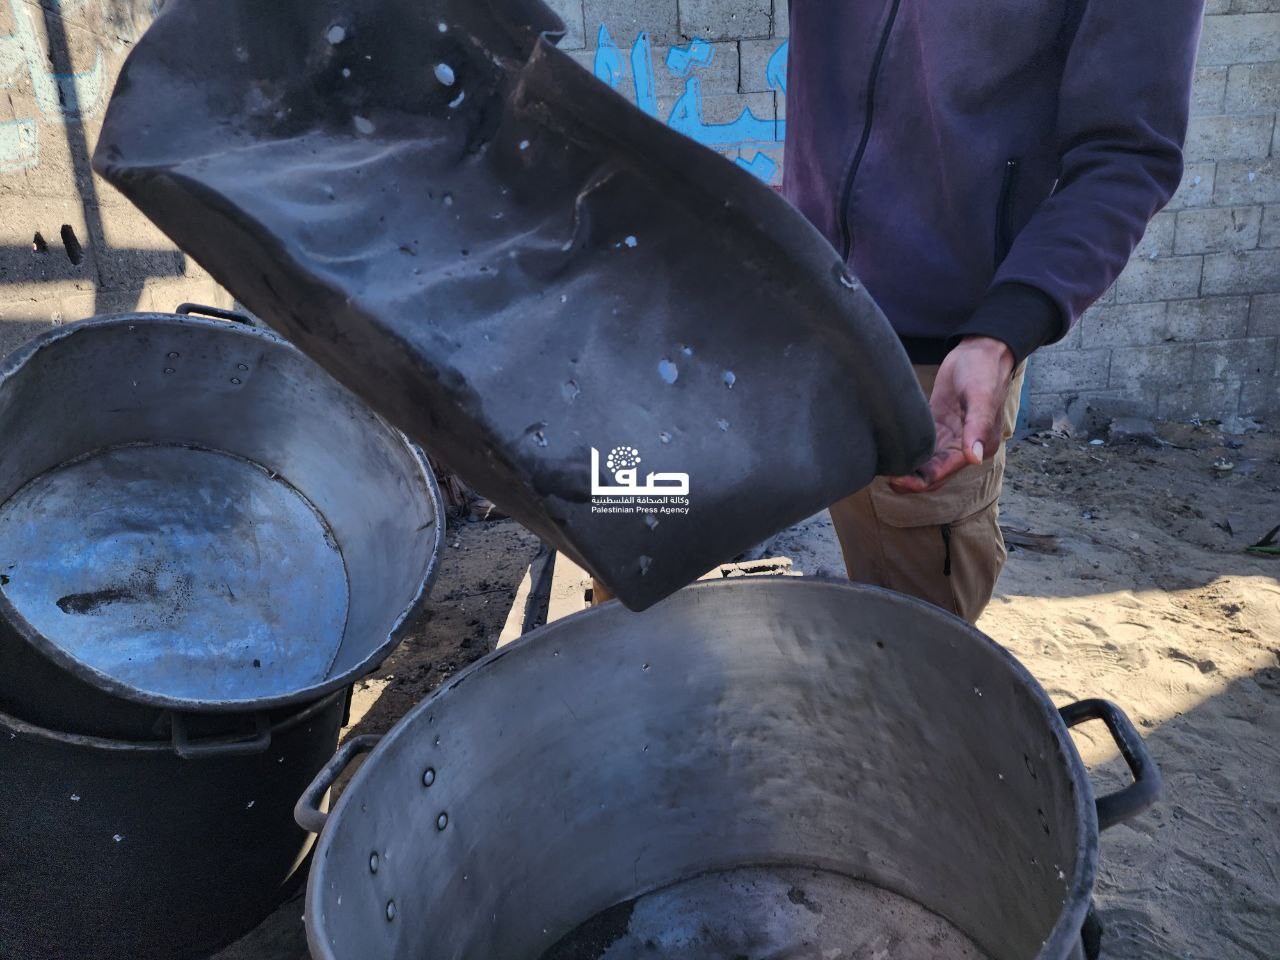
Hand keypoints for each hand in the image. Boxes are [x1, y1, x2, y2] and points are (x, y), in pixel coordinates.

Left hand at [888, 336, 1014, 493]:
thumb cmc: (984, 371)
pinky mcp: (938, 425)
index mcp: (977, 446)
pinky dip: (906, 451)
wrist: (981, 350)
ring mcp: (949, 437)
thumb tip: (975, 458)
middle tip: (882, 476)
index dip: (919, 482)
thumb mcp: (981, 397)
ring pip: (924, 463)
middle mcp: (962, 447)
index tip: (896, 481)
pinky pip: (921, 445)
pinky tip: (887, 450)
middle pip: (932, 474)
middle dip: (909, 481)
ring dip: (906, 469)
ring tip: (879, 467)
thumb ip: (977, 427)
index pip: (943, 473)